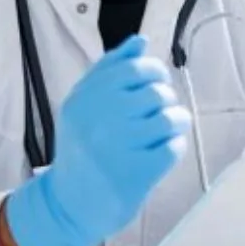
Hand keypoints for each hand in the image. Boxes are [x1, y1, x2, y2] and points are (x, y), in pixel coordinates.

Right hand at [6, 36, 190, 245]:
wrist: (68, 203)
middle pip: (156, 93)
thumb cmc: (81, 148)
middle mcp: (98, 120)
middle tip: (158, 113)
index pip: (134, 69)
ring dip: (176, 123)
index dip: (155, 72)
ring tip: (166, 131)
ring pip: (170, 118)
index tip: (155, 83)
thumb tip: (141, 41)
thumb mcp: (82, 105)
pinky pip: (174, 147)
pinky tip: (162, 151)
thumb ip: (110, 70)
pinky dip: (174, 147)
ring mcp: (118, 147)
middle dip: (165, 100)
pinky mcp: (137, 173)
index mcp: (84, 99)